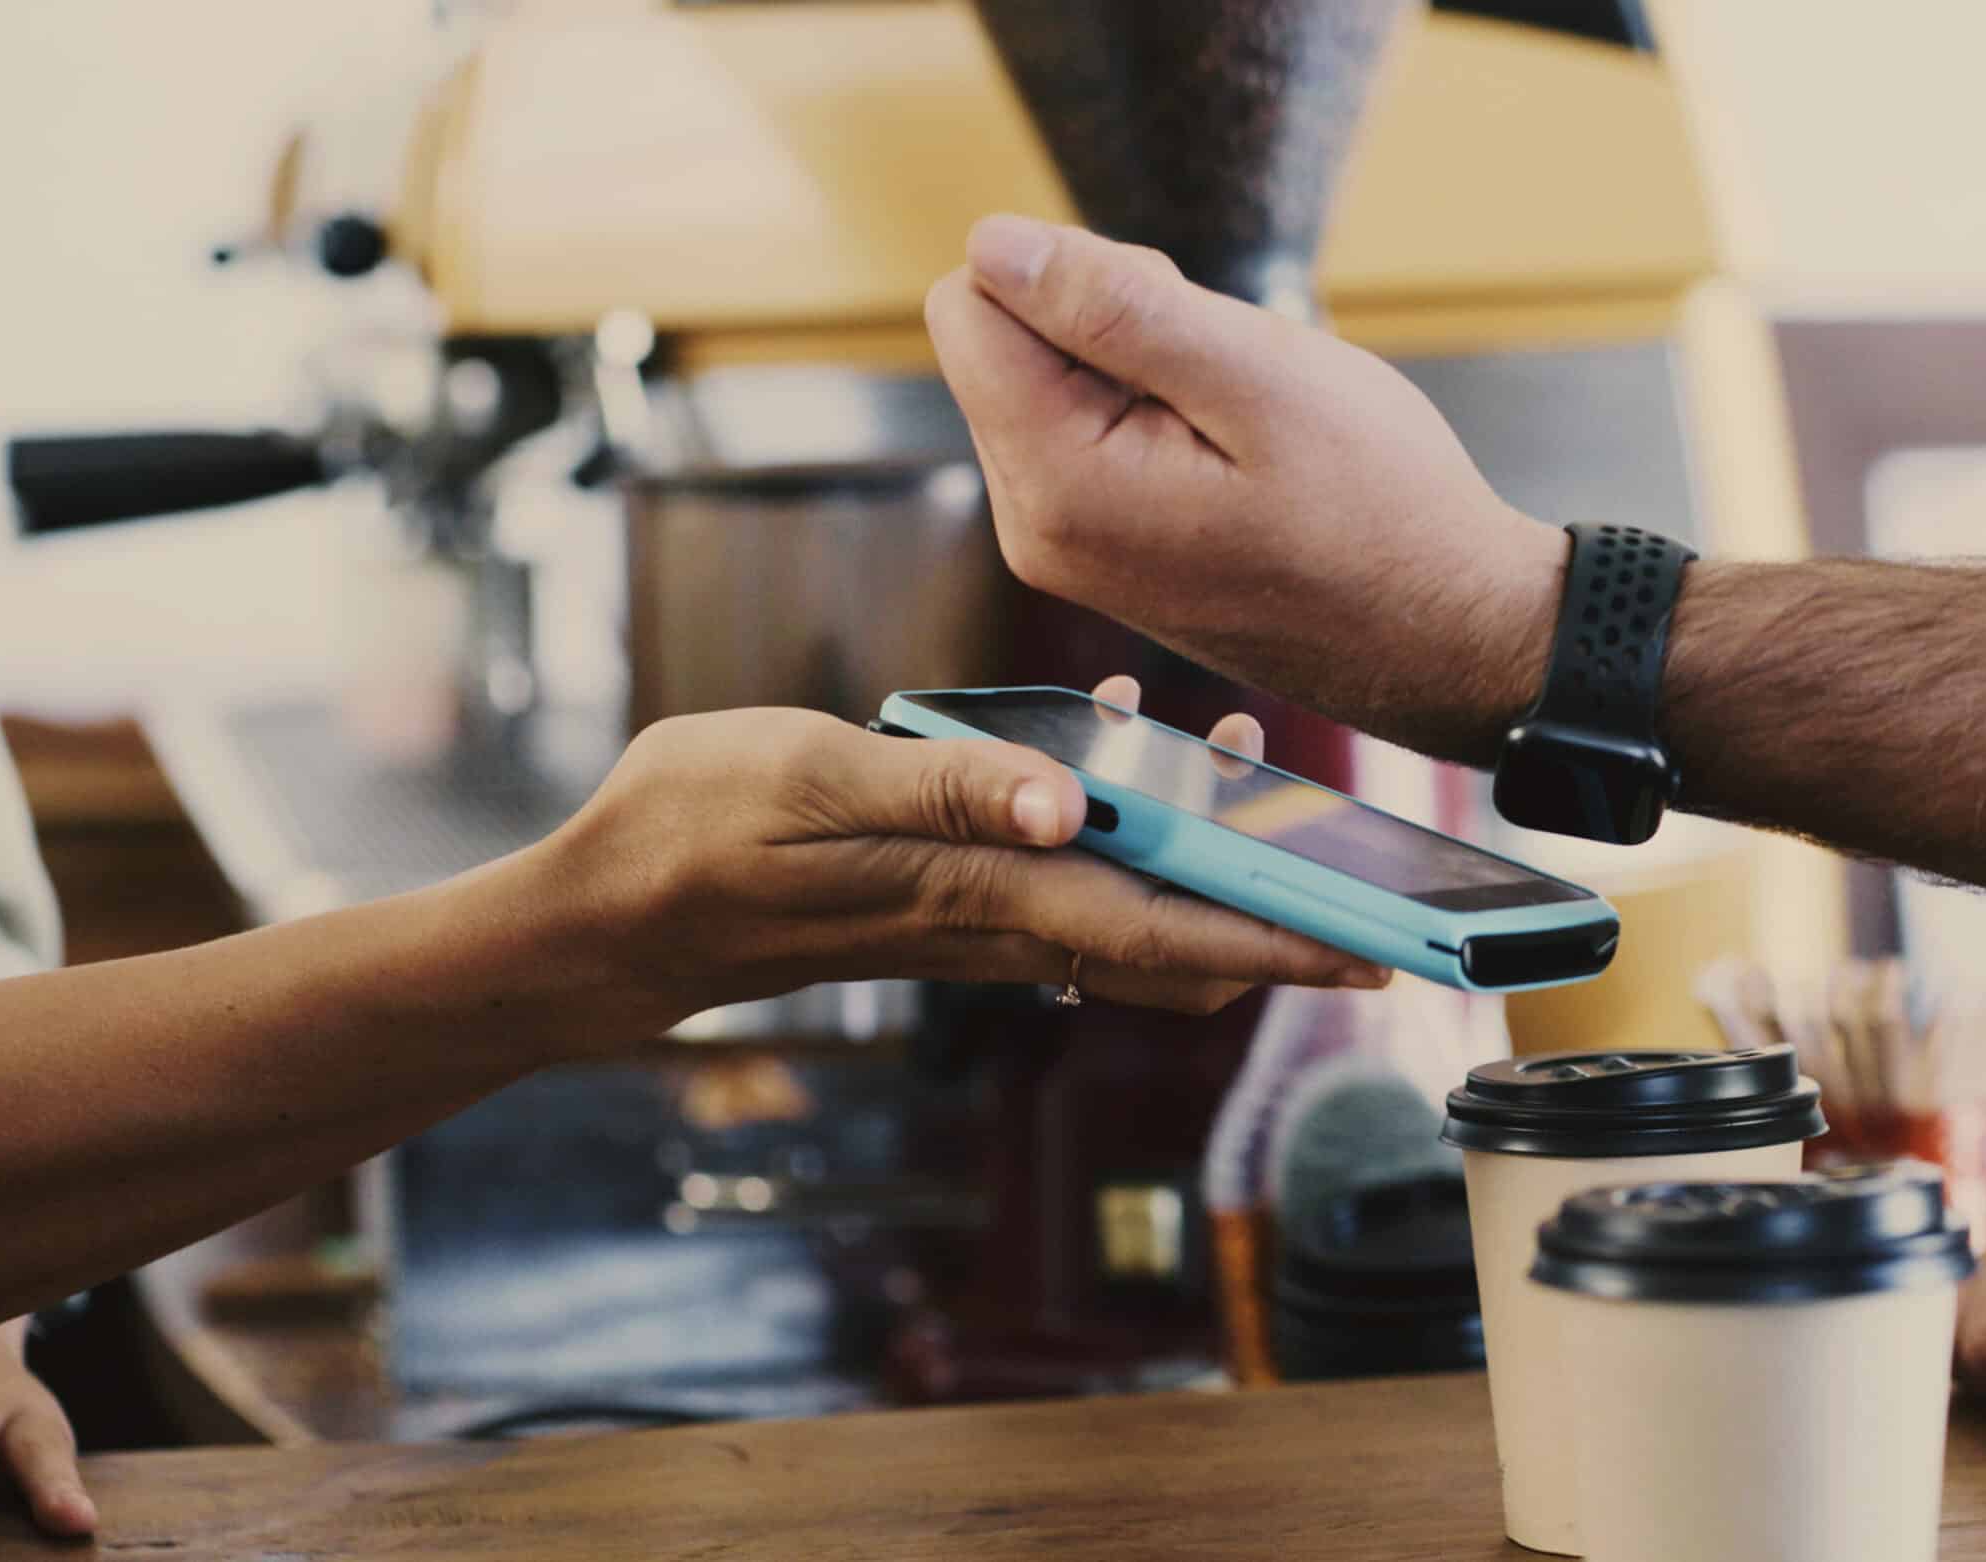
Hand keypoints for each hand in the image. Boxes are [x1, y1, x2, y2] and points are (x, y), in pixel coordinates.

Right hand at [529, 681, 1384, 1029]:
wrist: (618, 910)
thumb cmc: (699, 835)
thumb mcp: (808, 780)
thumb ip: (940, 788)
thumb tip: (1066, 803)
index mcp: (979, 891)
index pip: (1161, 933)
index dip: (1273, 941)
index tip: (1367, 942)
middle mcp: (996, 917)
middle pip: (1174, 938)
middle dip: (1269, 901)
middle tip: (1346, 844)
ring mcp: (977, 913)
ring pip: (1129, 909)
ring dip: (1203, 858)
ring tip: (1242, 763)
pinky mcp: (952, 895)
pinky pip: (1069, 880)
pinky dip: (1124, 833)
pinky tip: (1111, 746)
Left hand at [924, 214, 1568, 761]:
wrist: (1443, 633)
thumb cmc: (1378, 510)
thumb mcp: (1258, 376)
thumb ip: (1114, 306)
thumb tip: (993, 246)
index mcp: (1058, 482)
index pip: (968, 305)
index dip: (1072, 274)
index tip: (1174, 320)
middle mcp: (1035, 528)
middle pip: (1002, 341)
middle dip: (1104, 322)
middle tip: (1225, 377)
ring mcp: (1064, 549)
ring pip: (1047, 381)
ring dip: (1138, 368)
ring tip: (1239, 422)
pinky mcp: (1098, 553)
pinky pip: (1084, 434)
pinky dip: (1153, 415)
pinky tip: (1233, 455)